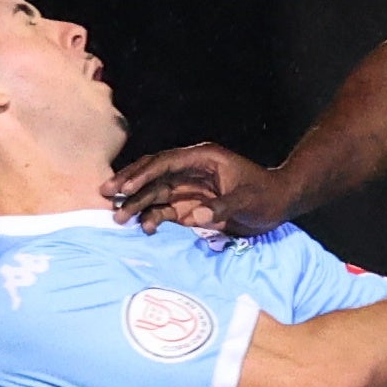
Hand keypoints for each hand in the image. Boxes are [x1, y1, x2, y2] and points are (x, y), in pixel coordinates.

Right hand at [109, 141, 290, 234]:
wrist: (280, 205)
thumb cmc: (266, 195)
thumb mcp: (248, 200)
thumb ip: (222, 207)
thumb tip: (195, 216)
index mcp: (202, 159)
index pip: (166, 162)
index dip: (144, 173)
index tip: (126, 186)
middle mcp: (190, 171)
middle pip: (153, 174)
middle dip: (130, 184)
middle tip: (106, 194)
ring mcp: (188, 189)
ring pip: (155, 193)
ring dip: (136, 204)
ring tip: (117, 217)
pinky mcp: (190, 208)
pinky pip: (165, 211)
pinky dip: (153, 218)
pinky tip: (143, 227)